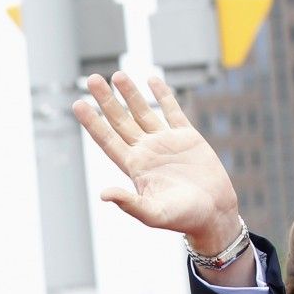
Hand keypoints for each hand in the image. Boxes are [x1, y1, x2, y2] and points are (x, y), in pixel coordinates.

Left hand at [72, 71, 241, 253]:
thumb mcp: (154, 214)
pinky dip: (163, 95)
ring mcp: (166, 143)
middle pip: (120, 121)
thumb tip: (103, 194)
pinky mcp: (187, 137)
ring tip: (117, 75)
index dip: (93, 123)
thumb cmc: (183, 219)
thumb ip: (129, 203)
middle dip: (106, 100)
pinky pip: (172, 110)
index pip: (108, 140)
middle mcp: (147, 152)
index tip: (78, 104)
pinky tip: (152, 80)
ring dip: (130, 94)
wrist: (214, 214)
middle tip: (92, 79)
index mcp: (135, 168)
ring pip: (143, 112)